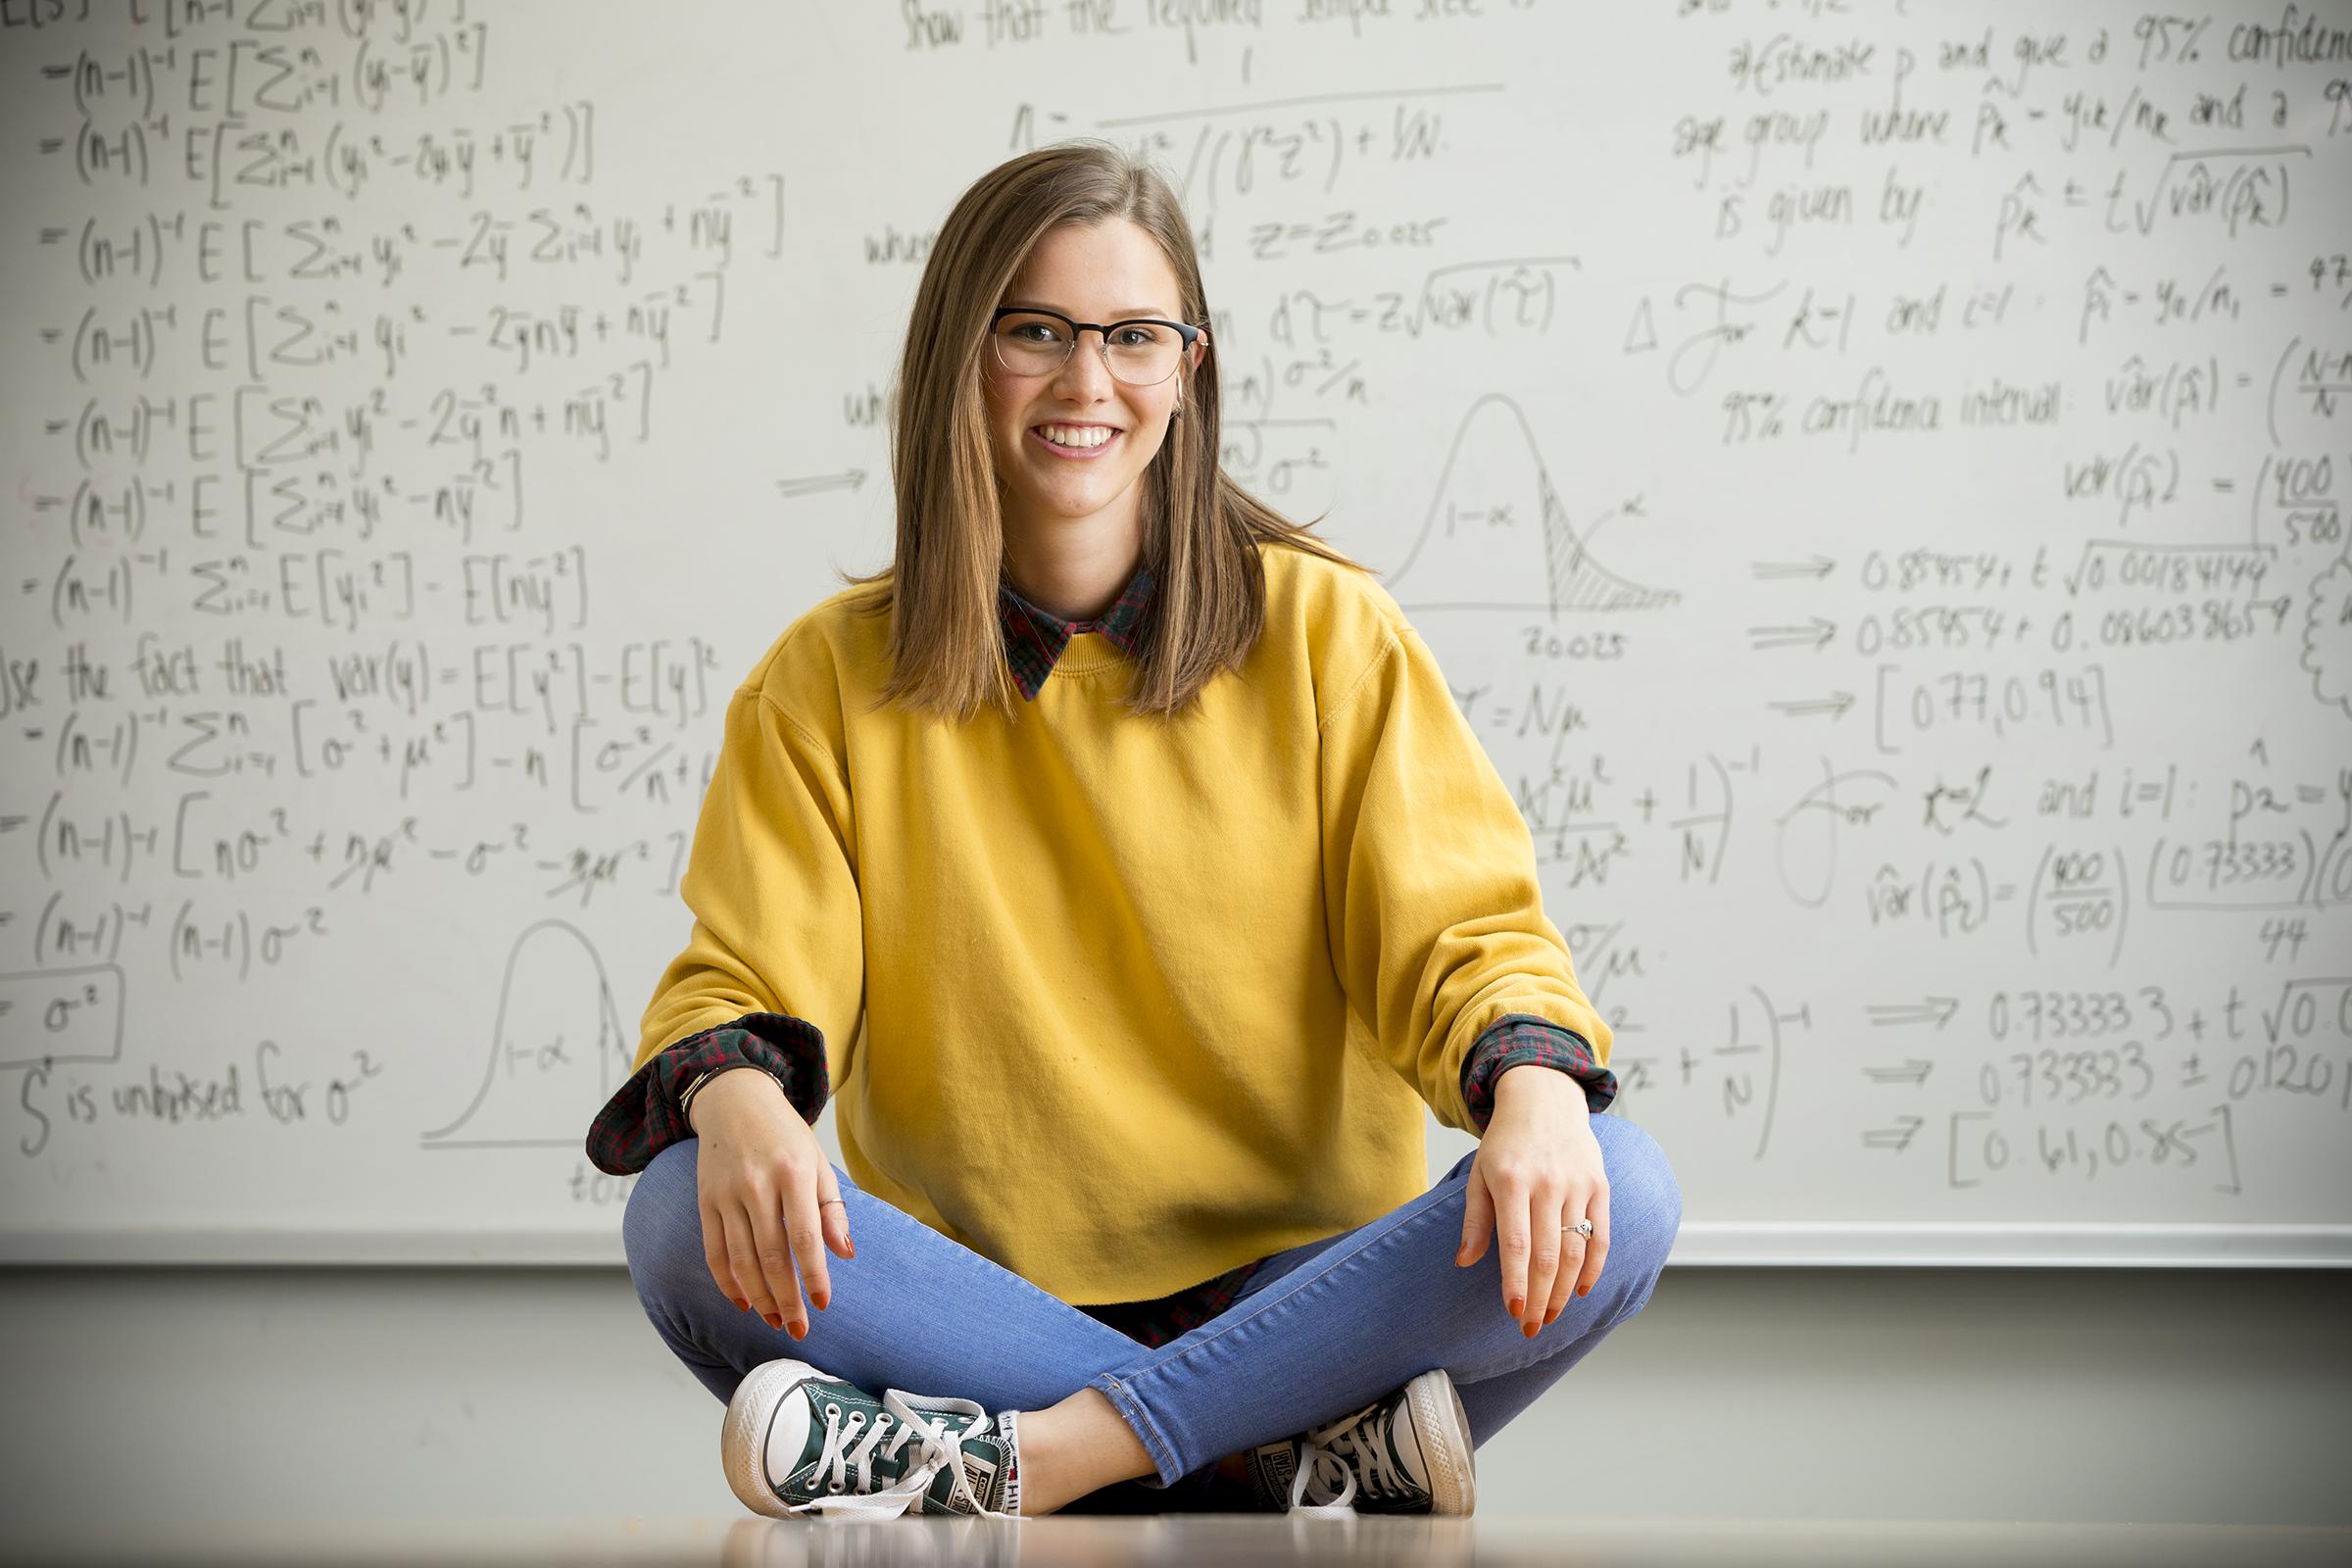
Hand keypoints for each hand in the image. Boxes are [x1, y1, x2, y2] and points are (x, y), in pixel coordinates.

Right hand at [690, 1068, 853, 1337]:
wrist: (735, 1101)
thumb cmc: (785, 1136)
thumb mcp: (817, 1162)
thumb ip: (831, 1209)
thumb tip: (844, 1254)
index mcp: (793, 1174)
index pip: (805, 1237)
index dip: (813, 1275)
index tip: (822, 1304)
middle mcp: (757, 1185)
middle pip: (771, 1256)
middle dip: (785, 1299)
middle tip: (798, 1329)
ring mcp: (727, 1194)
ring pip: (741, 1260)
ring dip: (758, 1298)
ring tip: (774, 1321)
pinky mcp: (706, 1201)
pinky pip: (714, 1251)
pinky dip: (727, 1282)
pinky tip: (743, 1302)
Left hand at [1454, 1064, 1608, 1337]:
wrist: (1545, 1100)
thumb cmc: (1506, 1143)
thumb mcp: (1479, 1173)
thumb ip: (1475, 1219)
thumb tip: (1464, 1262)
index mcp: (1511, 1181)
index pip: (1516, 1243)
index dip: (1517, 1282)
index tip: (1514, 1313)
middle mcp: (1547, 1183)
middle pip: (1549, 1254)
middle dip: (1541, 1298)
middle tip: (1532, 1328)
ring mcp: (1577, 1185)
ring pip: (1576, 1250)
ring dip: (1566, 1290)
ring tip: (1552, 1315)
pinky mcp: (1599, 1186)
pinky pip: (1601, 1235)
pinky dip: (1595, 1267)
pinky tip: (1582, 1290)